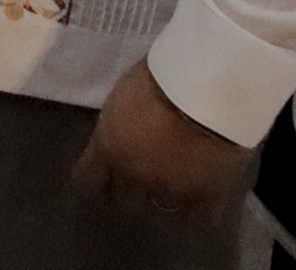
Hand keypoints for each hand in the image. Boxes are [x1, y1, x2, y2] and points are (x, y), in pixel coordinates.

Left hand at [70, 61, 253, 225]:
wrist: (207, 88)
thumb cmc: (161, 75)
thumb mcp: (126, 92)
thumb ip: (121, 119)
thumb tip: (122, 126)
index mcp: (109, 148)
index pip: (87, 181)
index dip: (96, 178)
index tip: (103, 172)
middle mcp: (135, 176)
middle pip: (124, 202)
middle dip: (131, 191)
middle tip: (143, 175)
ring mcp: (172, 189)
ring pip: (162, 209)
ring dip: (166, 196)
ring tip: (176, 183)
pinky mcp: (208, 196)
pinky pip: (200, 220)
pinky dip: (200, 213)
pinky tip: (203, 201)